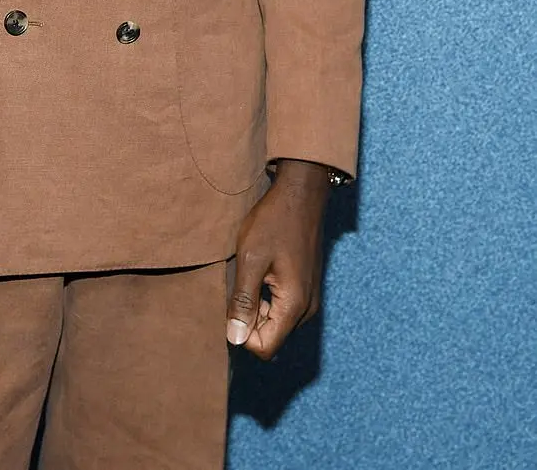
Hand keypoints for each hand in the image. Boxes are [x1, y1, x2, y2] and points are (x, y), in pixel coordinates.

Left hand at [225, 158, 328, 358]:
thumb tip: (235, 338)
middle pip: (270, 336)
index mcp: (294, 306)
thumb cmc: (274, 222)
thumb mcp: (250, 259)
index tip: (233, 301)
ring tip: (250, 273)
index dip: (241, 332)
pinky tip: (260, 270)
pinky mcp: (306, 288)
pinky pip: (281, 308)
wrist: (301, 194)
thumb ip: (243, 301)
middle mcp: (307, 310)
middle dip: (248, 318)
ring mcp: (309, 299)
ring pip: (274, 322)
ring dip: (256, 306)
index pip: (264, 348)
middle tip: (240, 282)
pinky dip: (265, 296)